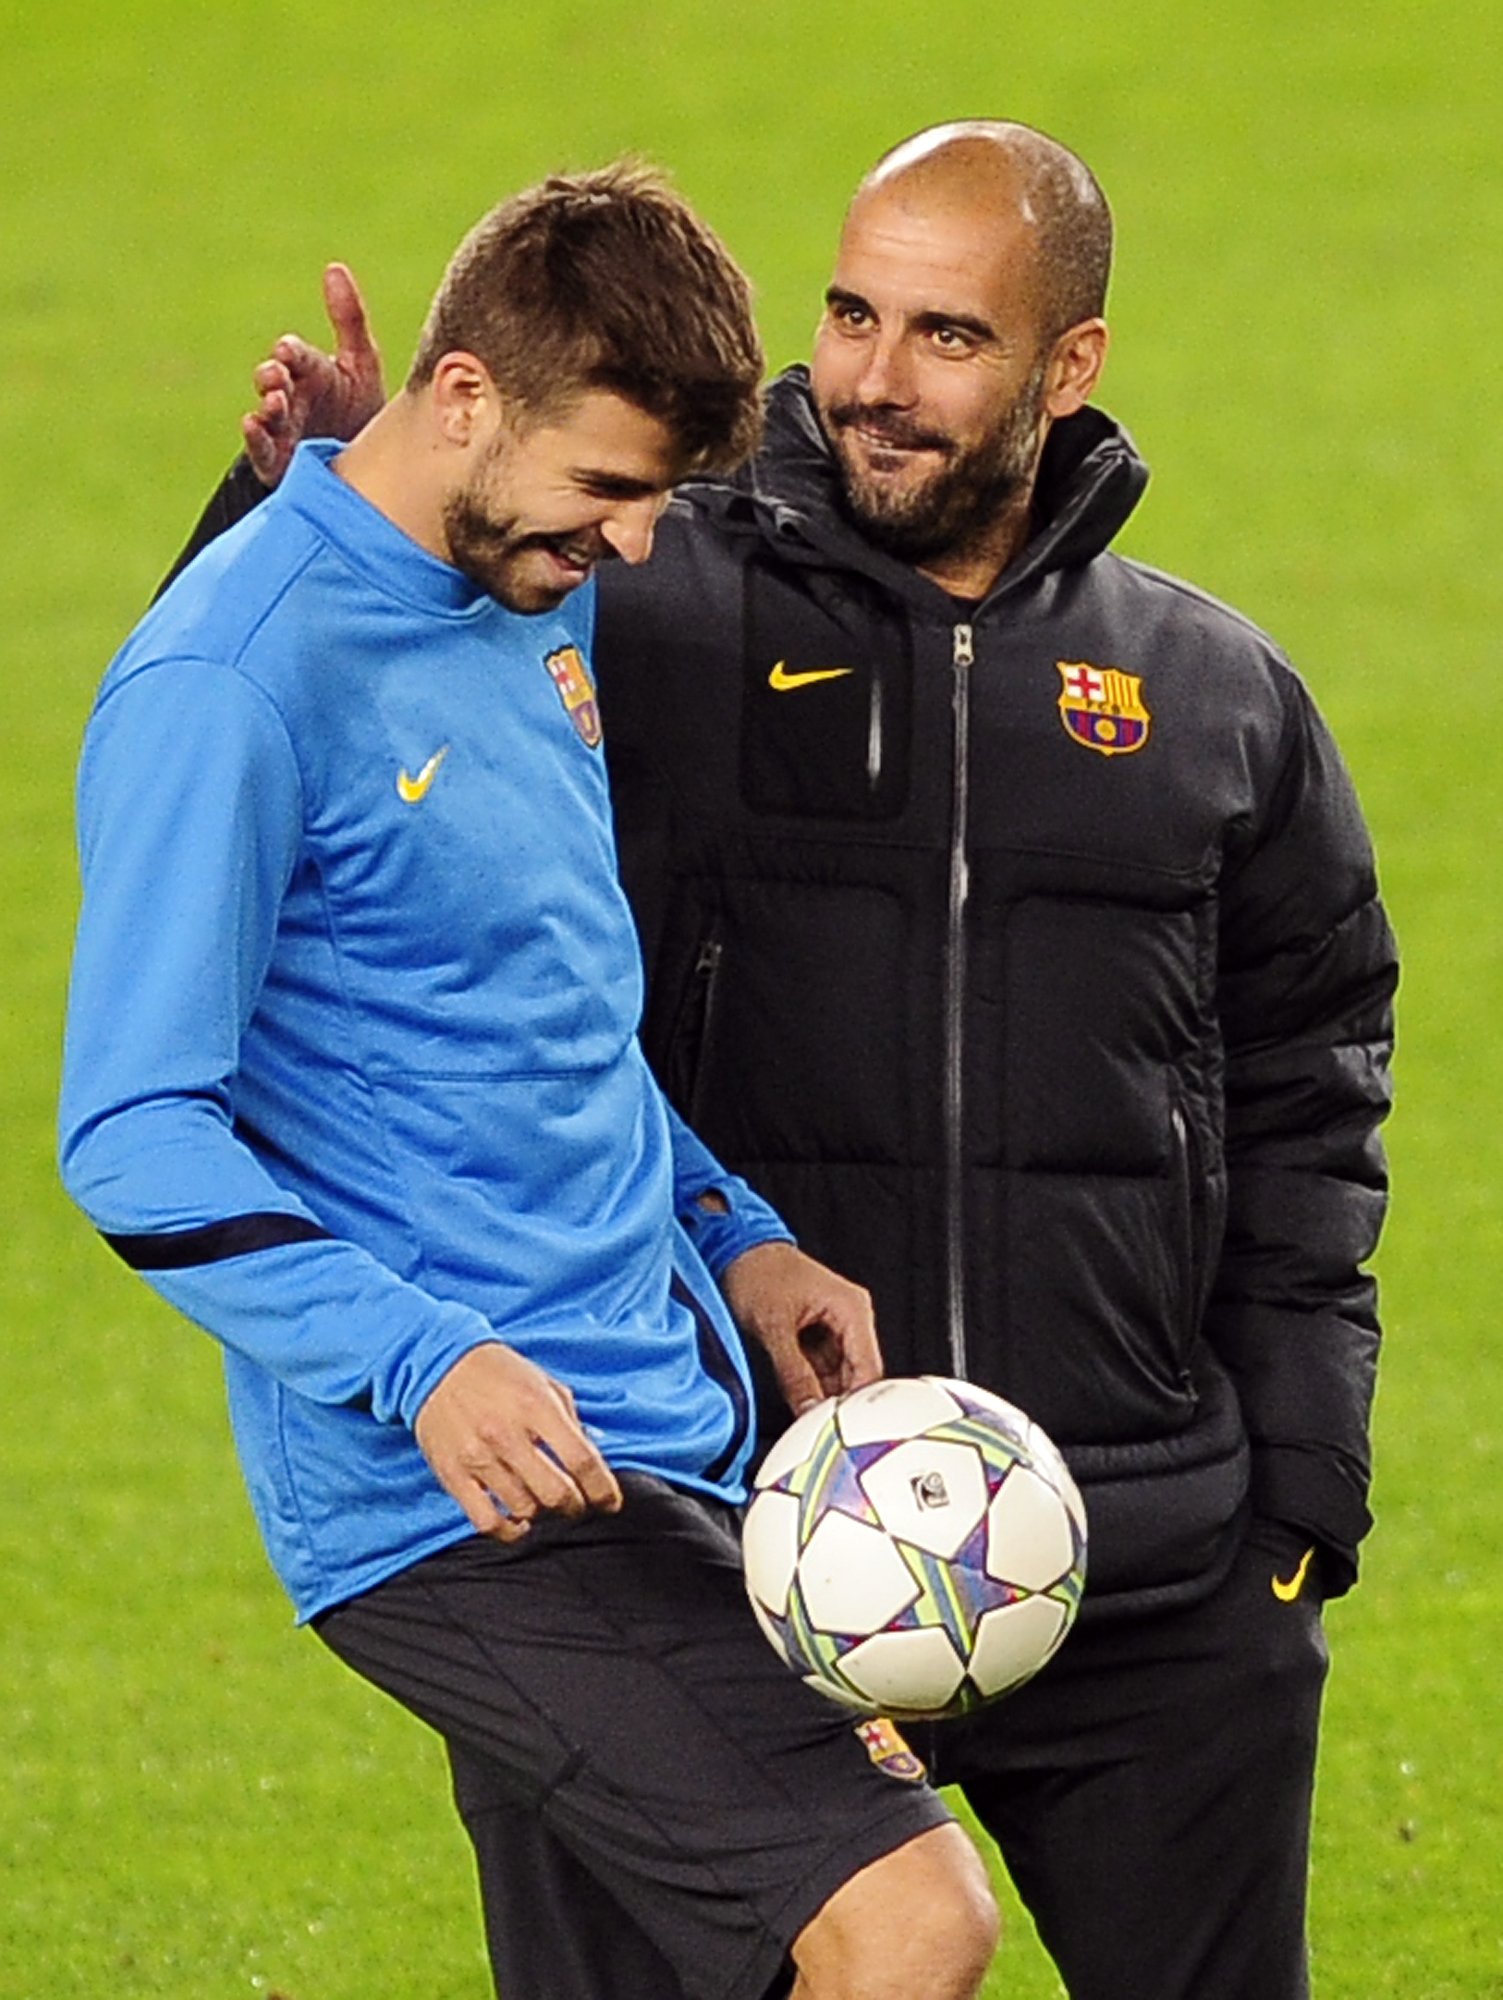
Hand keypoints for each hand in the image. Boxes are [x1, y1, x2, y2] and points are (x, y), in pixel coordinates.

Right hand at [242, 261, 385, 487]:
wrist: (374, 468)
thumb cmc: (361, 411)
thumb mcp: (361, 363)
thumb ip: (349, 319)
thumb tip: (333, 267)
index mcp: (311, 372)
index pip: (297, 356)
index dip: (291, 353)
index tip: (289, 351)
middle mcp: (292, 397)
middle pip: (273, 380)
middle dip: (272, 376)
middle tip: (279, 376)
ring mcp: (284, 430)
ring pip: (267, 414)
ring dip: (267, 405)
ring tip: (274, 402)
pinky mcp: (280, 463)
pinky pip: (262, 450)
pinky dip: (255, 438)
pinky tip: (252, 423)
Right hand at [414, 1343, 622, 1543]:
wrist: (438, 1364)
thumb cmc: (498, 1374)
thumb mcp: (544, 1383)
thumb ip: (571, 1421)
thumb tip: (594, 1460)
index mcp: (537, 1407)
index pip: (582, 1460)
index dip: (603, 1489)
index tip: (611, 1502)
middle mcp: (507, 1434)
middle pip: (556, 1493)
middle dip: (576, 1506)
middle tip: (577, 1503)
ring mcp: (478, 1457)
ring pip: (525, 1509)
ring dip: (544, 1514)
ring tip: (545, 1503)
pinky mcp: (453, 1475)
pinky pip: (487, 1521)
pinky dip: (509, 1531)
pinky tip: (519, 1522)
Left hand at [719, 1241, 881, 1415]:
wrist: (736, 1249)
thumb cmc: (758, 1272)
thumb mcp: (774, 1327)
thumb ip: (793, 1373)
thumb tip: (808, 1410)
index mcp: (852, 1309)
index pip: (870, 1368)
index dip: (857, 1401)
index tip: (839, 1427)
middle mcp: (852, 1316)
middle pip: (860, 1374)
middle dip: (841, 1401)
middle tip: (819, 1428)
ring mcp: (837, 1325)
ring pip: (842, 1375)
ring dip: (826, 1395)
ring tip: (807, 1415)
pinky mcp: (820, 1333)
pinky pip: (826, 1368)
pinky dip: (815, 1385)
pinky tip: (801, 1397)